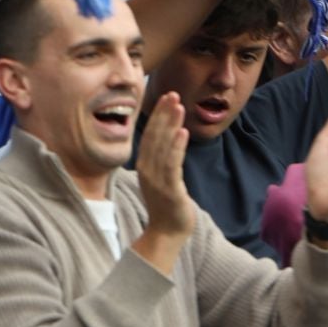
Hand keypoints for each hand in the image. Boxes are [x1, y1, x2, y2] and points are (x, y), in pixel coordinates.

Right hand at [137, 92, 196, 241]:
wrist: (168, 233)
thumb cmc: (167, 204)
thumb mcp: (162, 177)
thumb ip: (162, 159)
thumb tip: (167, 138)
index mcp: (145, 165)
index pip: (150, 135)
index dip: (157, 115)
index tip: (166, 97)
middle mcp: (147, 170)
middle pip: (154, 136)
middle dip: (163, 114)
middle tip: (172, 94)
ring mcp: (157, 180)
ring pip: (162, 147)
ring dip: (170, 125)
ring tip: (178, 107)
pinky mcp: (169, 189)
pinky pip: (171, 165)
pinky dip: (176, 147)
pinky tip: (182, 133)